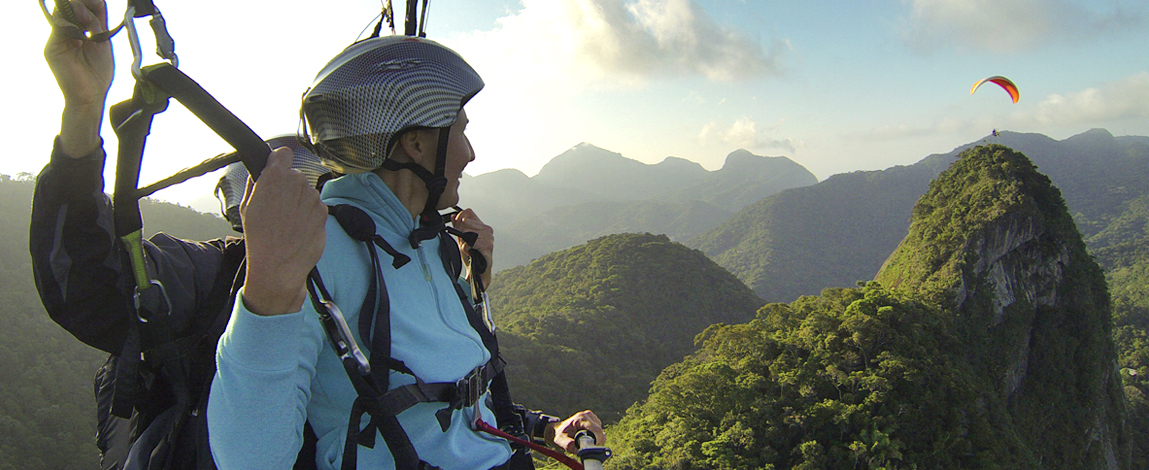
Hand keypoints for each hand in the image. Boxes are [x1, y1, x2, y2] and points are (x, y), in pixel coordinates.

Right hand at [45, 0, 114, 157]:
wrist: (91, 96)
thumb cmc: (98, 74)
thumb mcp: (103, 44)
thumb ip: (97, 25)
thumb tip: (92, 8)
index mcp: (83, 31)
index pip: (84, 8)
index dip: (91, 2)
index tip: (97, 3)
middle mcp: (69, 32)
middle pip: (70, 6)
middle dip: (82, 4)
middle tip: (91, 11)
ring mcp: (59, 39)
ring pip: (61, 14)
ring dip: (76, 12)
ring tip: (86, 20)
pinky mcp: (53, 48)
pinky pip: (57, 29)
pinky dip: (68, 26)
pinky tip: (78, 35)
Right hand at [240, 148, 326, 315]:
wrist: (279, 265)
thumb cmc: (260, 238)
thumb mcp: (246, 207)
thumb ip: (256, 184)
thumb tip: (260, 173)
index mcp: (274, 177)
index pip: (283, 154)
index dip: (279, 163)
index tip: (277, 172)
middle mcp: (296, 182)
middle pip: (295, 176)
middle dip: (289, 188)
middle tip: (278, 207)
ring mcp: (312, 196)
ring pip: (307, 192)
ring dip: (300, 203)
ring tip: (287, 222)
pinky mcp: (323, 211)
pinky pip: (316, 207)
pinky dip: (309, 215)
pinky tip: (298, 228)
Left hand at [450, 208, 492, 287]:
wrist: (477, 270)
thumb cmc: (472, 255)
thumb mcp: (462, 239)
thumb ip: (458, 227)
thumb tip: (453, 216)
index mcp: (481, 226)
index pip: (469, 212)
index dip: (460, 216)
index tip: (456, 223)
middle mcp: (487, 229)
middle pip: (466, 222)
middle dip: (461, 233)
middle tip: (465, 243)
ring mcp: (489, 236)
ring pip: (468, 232)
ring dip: (464, 243)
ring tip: (469, 249)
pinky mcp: (488, 244)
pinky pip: (471, 242)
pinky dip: (467, 248)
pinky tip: (470, 252)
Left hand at [546, 410, 604, 452]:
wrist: (560, 428)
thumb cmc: (560, 434)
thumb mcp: (561, 441)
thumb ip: (569, 445)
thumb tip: (580, 450)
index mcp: (580, 418)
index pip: (596, 430)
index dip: (597, 440)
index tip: (593, 448)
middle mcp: (588, 415)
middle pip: (600, 431)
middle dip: (596, 441)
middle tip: (588, 447)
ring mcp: (592, 416)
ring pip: (600, 432)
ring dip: (596, 439)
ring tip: (585, 441)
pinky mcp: (594, 419)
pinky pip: (599, 431)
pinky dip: (596, 436)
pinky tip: (588, 437)